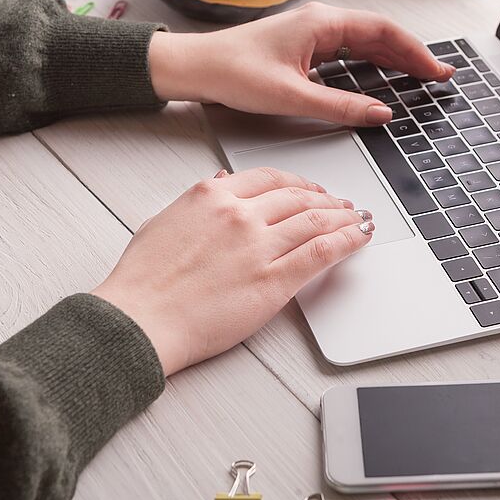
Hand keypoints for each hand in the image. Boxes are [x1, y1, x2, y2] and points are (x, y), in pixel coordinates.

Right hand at [91, 167, 373, 375]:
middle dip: (325, 198)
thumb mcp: (164, 222)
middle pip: (298, 196)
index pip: (268, 179)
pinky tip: (359, 237)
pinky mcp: (274, 281)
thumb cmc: (143, 282)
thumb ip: (198, 201)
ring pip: (316, 220)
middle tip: (339, 203)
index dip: (297, 182)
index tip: (308, 188)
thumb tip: (221, 184)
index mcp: (211, 197)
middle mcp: (240, 215)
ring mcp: (259, 247)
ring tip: (357, 218)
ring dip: (343, 216)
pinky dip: (347, 240)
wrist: (140, 321)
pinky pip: (322, 252)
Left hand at [148, 2, 453, 126]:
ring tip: (417, 77)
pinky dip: (369, 64)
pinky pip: (346, 53)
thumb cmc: (234, 73)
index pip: (383, 33)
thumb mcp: (293, 97)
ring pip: (364, 44)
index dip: (415, 53)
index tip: (435, 71)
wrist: (198, 69)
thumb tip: (379, 114)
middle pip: (378, 36)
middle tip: (436, 76)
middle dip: (410, 56)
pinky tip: (378, 78)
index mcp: (322, 24)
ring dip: (391, 60)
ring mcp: (312, 35)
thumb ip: (340, 106)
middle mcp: (320, 24)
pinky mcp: (302, 49)